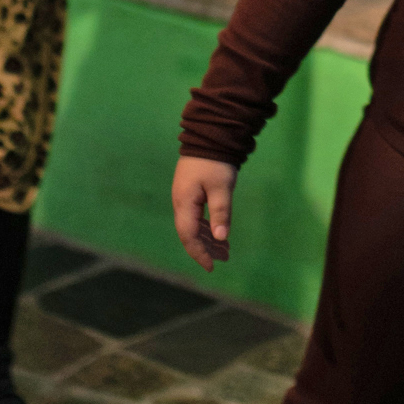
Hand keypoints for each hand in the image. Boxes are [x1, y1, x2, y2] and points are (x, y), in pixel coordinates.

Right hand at [173, 156, 236, 271]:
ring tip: (222, 250)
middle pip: (188, 233)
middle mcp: (180, 202)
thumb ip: (220, 213)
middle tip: (220, 260)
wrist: (208, 136)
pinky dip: (206, 227)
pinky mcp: (190, 192)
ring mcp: (184, 197)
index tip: (211, 266)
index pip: (188, 235)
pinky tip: (216, 232)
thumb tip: (221, 239)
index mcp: (184, 203)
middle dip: (203, 248)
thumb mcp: (221, 187)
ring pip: (192, 225)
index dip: (199, 253)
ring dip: (205, 238)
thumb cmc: (215, 162)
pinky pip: (195, 216)